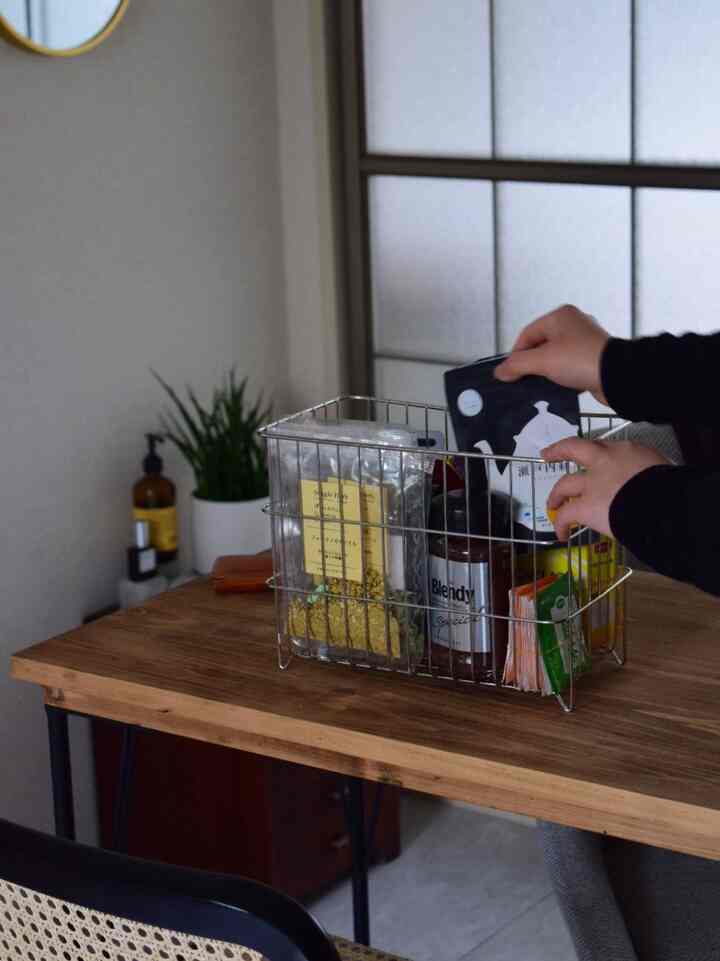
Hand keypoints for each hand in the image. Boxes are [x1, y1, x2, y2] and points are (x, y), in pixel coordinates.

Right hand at [495, 305, 609, 404]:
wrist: (617, 376)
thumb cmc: (584, 360)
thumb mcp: (542, 361)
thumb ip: (517, 365)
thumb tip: (501, 371)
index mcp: (560, 316)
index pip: (527, 334)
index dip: (515, 355)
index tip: (509, 372)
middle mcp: (573, 325)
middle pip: (540, 345)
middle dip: (531, 364)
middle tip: (523, 379)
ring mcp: (584, 342)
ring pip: (555, 357)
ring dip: (546, 372)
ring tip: (542, 384)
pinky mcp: (592, 358)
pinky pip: (569, 367)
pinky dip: (561, 377)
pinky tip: (558, 387)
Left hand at [543, 438, 669, 540]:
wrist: (662, 504)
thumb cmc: (670, 489)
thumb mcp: (660, 471)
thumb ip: (644, 473)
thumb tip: (641, 487)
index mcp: (627, 451)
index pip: (603, 446)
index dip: (593, 451)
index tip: (588, 454)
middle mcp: (604, 462)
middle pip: (574, 449)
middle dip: (558, 451)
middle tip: (548, 455)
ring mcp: (592, 483)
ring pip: (564, 484)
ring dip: (556, 495)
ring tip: (552, 506)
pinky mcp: (585, 506)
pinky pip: (566, 515)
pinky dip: (561, 525)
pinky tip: (561, 534)